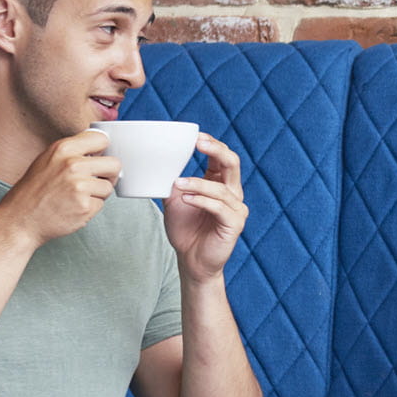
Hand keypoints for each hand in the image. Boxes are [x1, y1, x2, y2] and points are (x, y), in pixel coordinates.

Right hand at [0, 129, 118, 246]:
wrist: (20, 218)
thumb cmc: (35, 190)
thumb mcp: (48, 160)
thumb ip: (73, 152)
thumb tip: (101, 147)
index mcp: (63, 149)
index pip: (101, 139)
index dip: (104, 150)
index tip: (99, 158)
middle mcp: (72, 164)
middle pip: (114, 164)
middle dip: (109, 174)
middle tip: (95, 181)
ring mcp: (79, 186)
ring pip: (108, 187)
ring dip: (98, 194)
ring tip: (78, 196)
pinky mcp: (84, 206)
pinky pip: (101, 204)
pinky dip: (91, 208)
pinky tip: (74, 208)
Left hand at [162, 133, 248, 282]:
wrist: (191, 260)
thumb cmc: (185, 230)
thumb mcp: (176, 199)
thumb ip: (175, 181)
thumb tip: (160, 162)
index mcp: (220, 184)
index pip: (222, 157)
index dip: (212, 144)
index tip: (194, 135)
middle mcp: (232, 193)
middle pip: (232, 163)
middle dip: (216, 150)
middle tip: (198, 142)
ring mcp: (236, 209)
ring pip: (220, 188)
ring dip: (197, 183)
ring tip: (178, 184)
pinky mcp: (235, 224)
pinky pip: (220, 207)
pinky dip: (202, 200)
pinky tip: (187, 198)